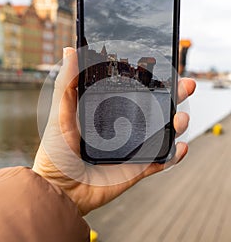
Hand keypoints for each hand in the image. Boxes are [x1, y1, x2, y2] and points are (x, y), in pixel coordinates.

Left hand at [33, 47, 195, 214]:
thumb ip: (66, 83)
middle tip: (186, 85)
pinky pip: (160, 162)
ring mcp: (132, 149)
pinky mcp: (137, 169)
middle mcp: (123, 128)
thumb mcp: (60, 113)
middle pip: (155, 109)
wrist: (59, 190)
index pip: (135, 92)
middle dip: (173, 97)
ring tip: (180, 118)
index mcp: (108, 112)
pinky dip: (173, 156)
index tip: (164, 68)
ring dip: (177, 124)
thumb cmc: (55, 153)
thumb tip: (69, 51)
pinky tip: (180, 147)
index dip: (151, 81)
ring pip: (162, 133)